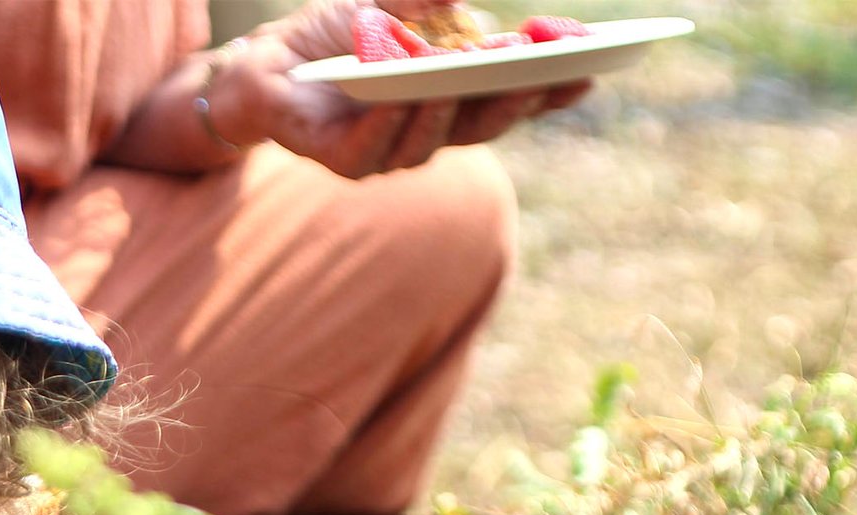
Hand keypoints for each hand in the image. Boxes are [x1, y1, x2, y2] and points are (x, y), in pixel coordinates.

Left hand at [214, 0, 591, 179]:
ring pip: (426, 143)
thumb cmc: (339, 35)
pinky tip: (399, 101)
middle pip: (481, 127)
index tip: (590, 72)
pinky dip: (386, 126)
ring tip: (459, 82)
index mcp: (450, 95)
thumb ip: (430, 4)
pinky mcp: (338, 158)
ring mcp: (384, 150)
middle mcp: (424, 129)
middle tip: (541, 76)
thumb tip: (462, 0)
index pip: (510, 99)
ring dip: (445, 112)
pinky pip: (368, 152)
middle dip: (513, 102)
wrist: (266, 61)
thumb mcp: (392, 4)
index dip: (549, 91)